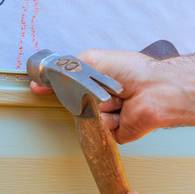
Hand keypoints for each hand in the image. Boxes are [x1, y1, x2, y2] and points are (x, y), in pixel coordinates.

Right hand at [30, 49, 194, 143]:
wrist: (156, 90)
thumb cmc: (132, 71)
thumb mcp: (93, 60)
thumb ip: (67, 68)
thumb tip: (44, 78)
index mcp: (101, 81)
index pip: (72, 86)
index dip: (57, 87)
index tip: (38, 87)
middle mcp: (105, 99)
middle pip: (77, 103)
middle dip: (82, 95)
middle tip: (96, 88)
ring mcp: (110, 117)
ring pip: (88, 117)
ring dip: (99, 107)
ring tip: (118, 99)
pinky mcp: (117, 133)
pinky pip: (100, 130)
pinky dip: (108, 120)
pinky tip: (122, 112)